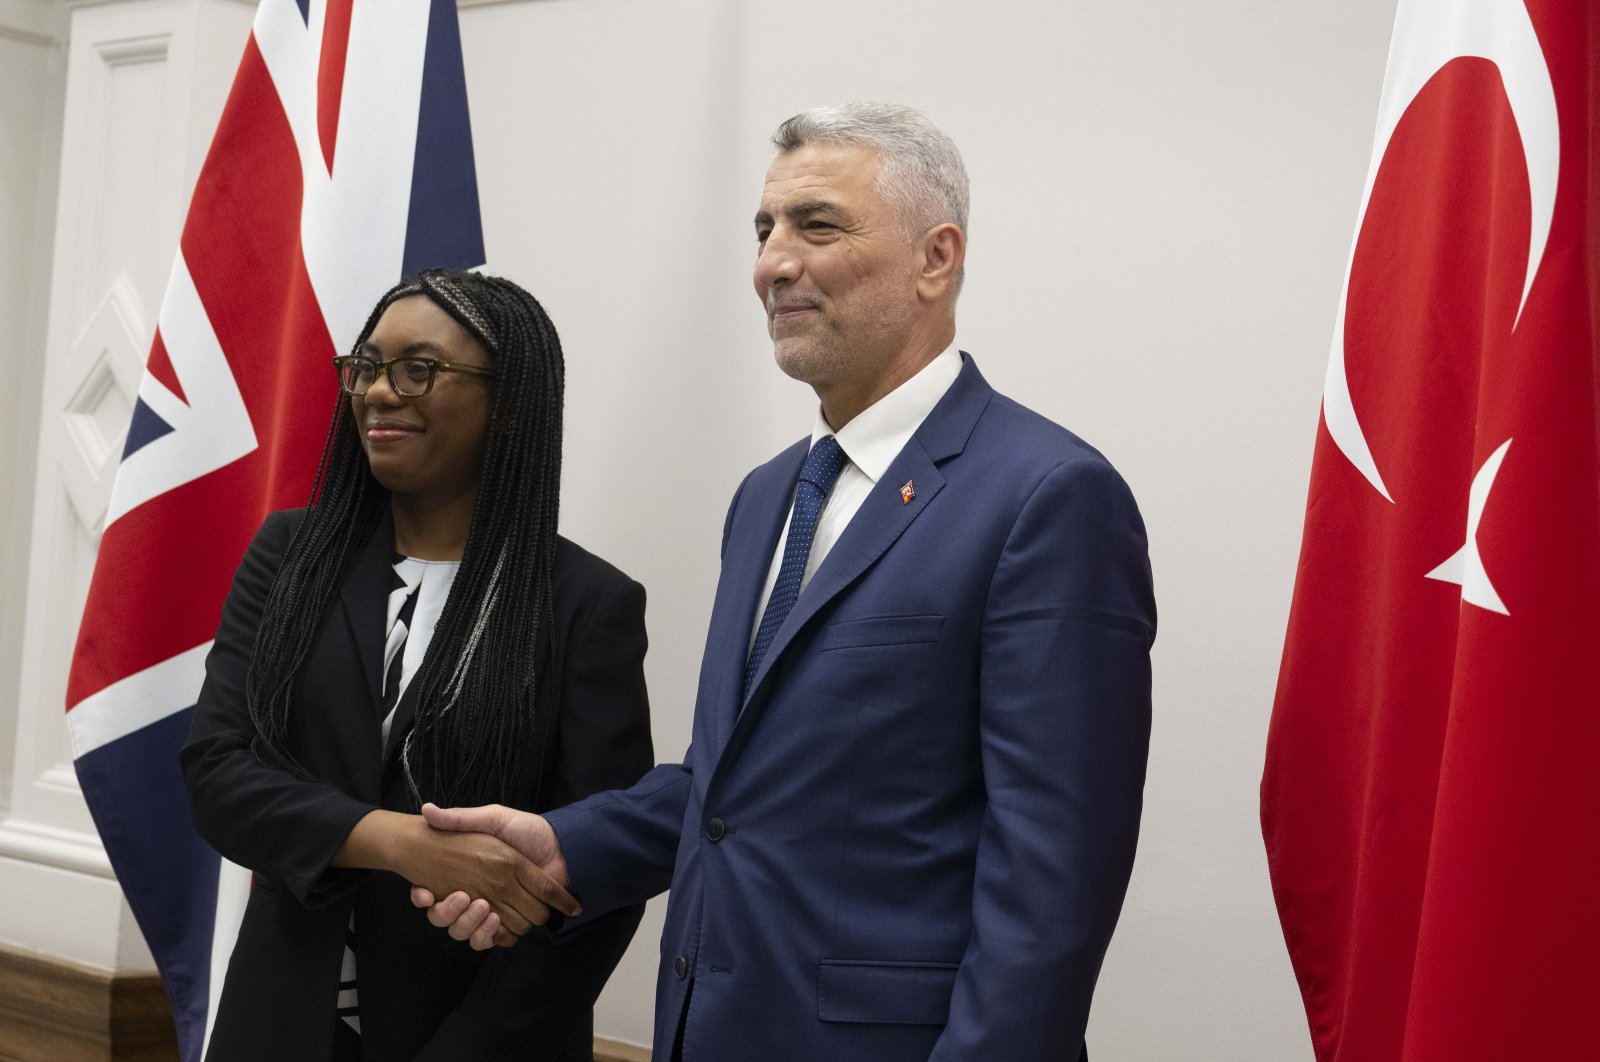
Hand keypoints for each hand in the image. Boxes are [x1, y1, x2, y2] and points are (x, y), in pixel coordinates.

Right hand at [408, 803, 571, 950]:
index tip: (426, 894)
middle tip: (463, 898)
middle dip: (449, 914)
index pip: (432, 893)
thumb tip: (427, 810)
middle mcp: (475, 896)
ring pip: (467, 933)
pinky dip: (490, 936)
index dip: (422, 898)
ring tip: (484, 908)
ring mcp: (494, 911)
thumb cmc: (526, 830)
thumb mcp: (492, 818)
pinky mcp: (513, 921)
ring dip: (470, 925)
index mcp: (467, 874)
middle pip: (447, 920)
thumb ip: (460, 818)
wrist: (560, 844)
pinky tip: (494, 921)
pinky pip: (494, 940)